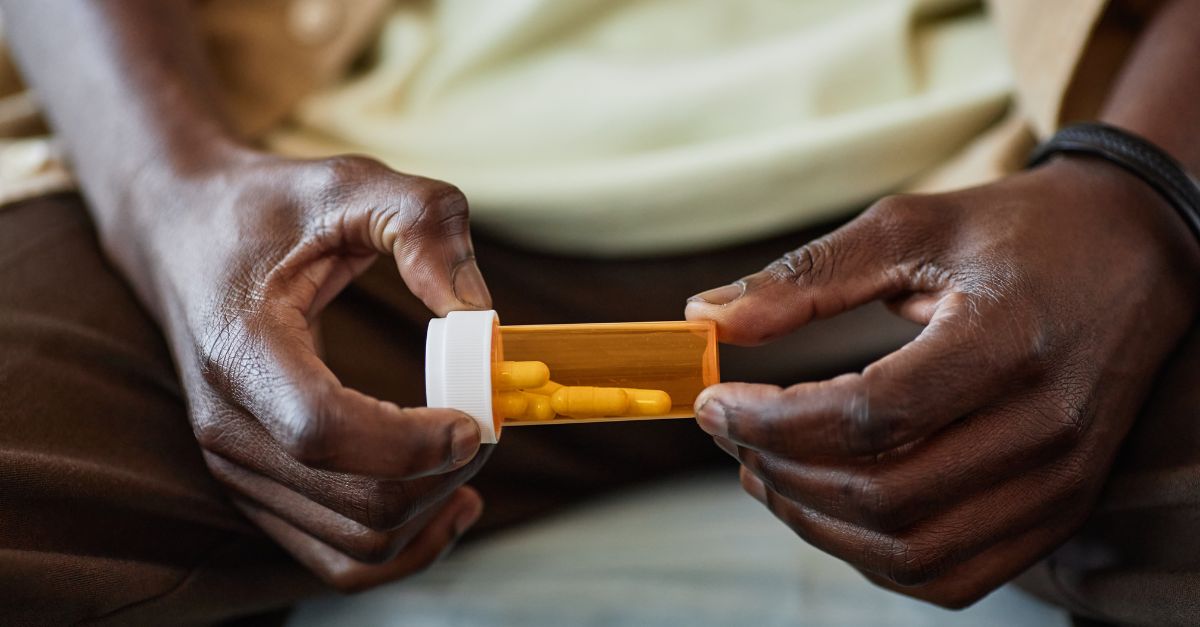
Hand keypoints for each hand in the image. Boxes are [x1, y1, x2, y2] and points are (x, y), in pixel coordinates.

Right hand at [106, 148, 493, 590]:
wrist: (178, 232)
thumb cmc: (266, 208)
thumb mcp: (348, 181)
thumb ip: (423, 223)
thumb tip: (479, 313)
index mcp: (243, 348)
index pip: (324, 431)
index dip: (412, 442)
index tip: (474, 418)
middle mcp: (227, 424)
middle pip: (356, 501)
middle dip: (442, 475)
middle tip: (485, 424)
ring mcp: (234, 466)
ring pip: (354, 544)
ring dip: (431, 514)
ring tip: (469, 459)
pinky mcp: (253, 486)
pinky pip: (337, 557)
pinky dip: (402, 547)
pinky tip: (446, 502)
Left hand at [685, 157, 1199, 606]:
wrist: (1136, 254)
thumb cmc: (1017, 233)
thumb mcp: (910, 228)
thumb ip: (806, 277)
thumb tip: (702, 318)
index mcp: (1007, 342)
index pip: (868, 417)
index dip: (771, 419)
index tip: (712, 401)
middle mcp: (1045, 427)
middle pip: (883, 494)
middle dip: (781, 470)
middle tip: (730, 432)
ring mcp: (1060, 481)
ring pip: (911, 550)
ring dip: (816, 521)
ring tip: (762, 468)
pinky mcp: (1060, 509)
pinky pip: (953, 574)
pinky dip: (873, 555)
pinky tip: (828, 505)